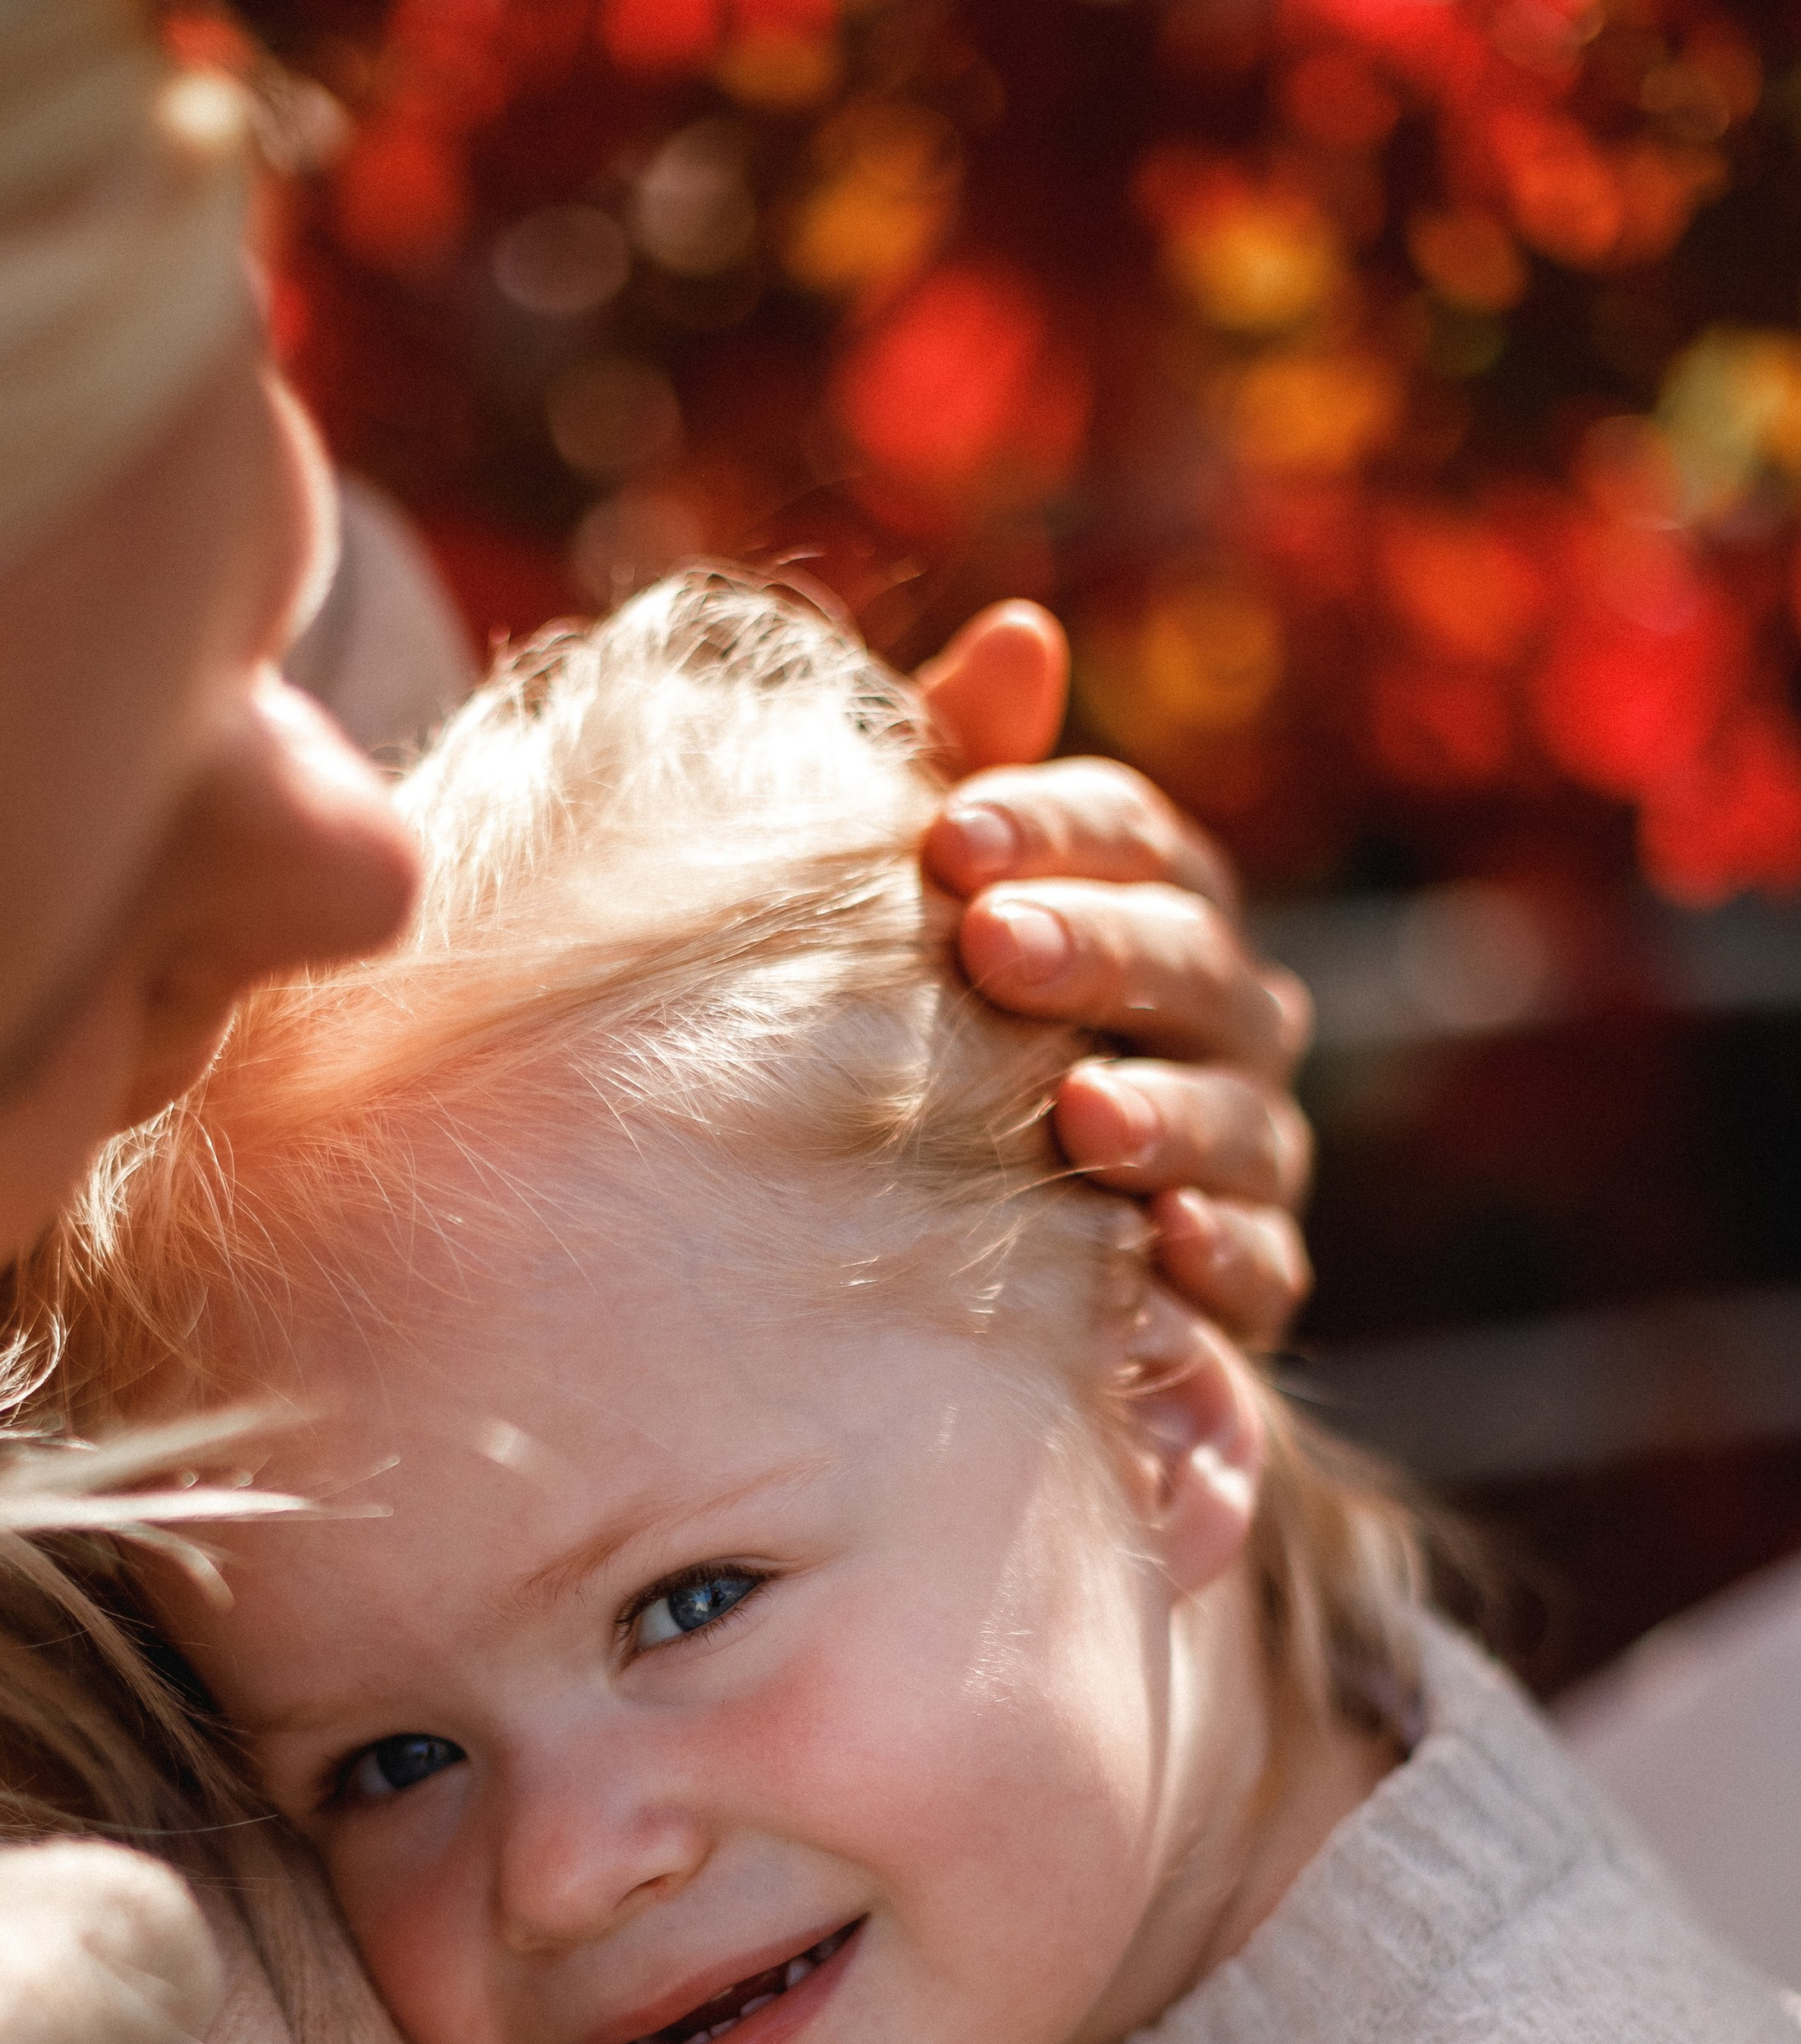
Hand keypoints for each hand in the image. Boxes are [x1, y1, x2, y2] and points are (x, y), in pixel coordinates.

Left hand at [915, 605, 1313, 1348]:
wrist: (908, 1267)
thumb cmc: (918, 1035)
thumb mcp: (920, 910)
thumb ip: (962, 776)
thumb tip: (1021, 630)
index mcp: (1155, 910)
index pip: (1138, 839)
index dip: (1053, 827)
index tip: (948, 837)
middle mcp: (1226, 1028)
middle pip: (1193, 966)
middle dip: (1098, 952)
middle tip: (990, 948)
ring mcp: (1246, 1160)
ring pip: (1236, 1122)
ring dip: (1163, 1113)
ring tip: (1078, 1114)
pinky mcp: (1244, 1291)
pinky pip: (1257, 1274)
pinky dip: (1216, 1258)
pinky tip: (1158, 1241)